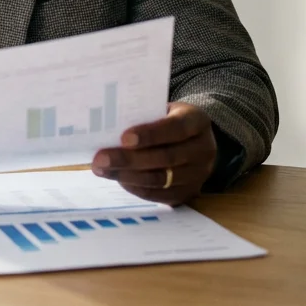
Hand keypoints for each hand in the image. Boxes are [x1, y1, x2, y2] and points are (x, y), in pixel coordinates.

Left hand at [91, 102, 216, 204]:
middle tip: (101, 159)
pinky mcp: (189, 193)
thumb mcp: (164, 109)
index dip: (150, 134)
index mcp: (198, 121)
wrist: (194, 140)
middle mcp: (204, 149)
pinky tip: (118, 179)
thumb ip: (144, 116)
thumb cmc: (169, 119)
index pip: (176, 128)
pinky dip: (136, 188)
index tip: (123, 138)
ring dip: (127, 176)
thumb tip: (108, 126)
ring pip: (161, 179)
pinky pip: (160, 195)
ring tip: (102, 170)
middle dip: (129, 159)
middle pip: (166, 158)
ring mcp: (199, 174)